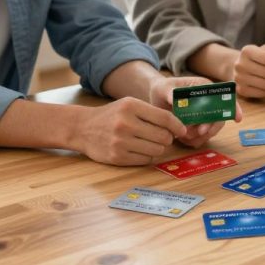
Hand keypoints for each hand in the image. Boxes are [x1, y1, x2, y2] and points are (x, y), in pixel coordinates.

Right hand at [71, 97, 186, 165]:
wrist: (82, 128)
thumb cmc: (111, 115)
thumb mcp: (129, 105)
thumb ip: (151, 113)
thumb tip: (177, 126)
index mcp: (131, 106)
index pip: (164, 118)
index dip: (178, 126)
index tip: (182, 130)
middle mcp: (126, 123)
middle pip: (163, 136)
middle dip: (168, 138)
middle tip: (163, 137)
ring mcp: (120, 141)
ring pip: (157, 150)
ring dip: (158, 148)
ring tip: (150, 143)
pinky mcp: (117, 157)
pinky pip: (145, 159)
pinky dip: (147, 156)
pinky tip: (140, 150)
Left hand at [149, 75, 243, 147]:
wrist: (157, 99)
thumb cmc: (162, 89)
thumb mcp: (163, 88)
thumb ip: (169, 92)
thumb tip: (173, 98)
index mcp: (204, 88)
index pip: (224, 96)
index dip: (233, 107)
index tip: (237, 118)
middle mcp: (208, 102)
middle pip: (219, 117)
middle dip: (211, 127)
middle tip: (199, 132)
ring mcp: (204, 115)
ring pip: (211, 129)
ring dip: (201, 136)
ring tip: (185, 136)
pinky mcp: (198, 126)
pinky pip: (201, 137)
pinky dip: (194, 141)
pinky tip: (182, 139)